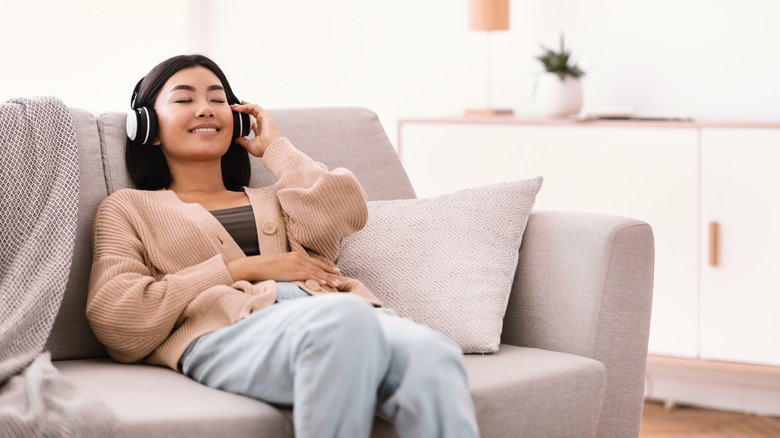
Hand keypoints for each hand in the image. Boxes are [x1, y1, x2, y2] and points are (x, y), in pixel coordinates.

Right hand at [227, 252, 341, 287]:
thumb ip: (289, 269)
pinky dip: (317, 279)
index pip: (313, 262)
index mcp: (294, 256)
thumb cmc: (263, 268)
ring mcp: (294, 264)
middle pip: (317, 266)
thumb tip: (296, 276)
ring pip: (315, 272)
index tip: (334, 270)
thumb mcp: (279, 266)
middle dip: (329, 272)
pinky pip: (307, 275)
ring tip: (336, 283)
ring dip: (326, 278)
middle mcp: (296, 258)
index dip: (325, 266)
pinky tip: (324, 283)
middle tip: (339, 276)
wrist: (252, 267)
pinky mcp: (290, 271)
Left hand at [230, 101, 280, 156]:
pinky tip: (239, 108)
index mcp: (261, 130)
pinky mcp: (265, 115)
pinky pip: (255, 107)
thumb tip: (236, 140)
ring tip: (234, 107)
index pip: (252, 121)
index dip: (244, 117)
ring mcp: (265, 119)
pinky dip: (246, 106)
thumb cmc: (263, 149)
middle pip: (252, 112)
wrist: (270, 148)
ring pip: (253, 108)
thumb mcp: (249, 145)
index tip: (236, 116)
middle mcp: (263, 123)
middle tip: (233, 107)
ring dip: (243, 106)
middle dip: (242, 109)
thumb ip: (242, 141)